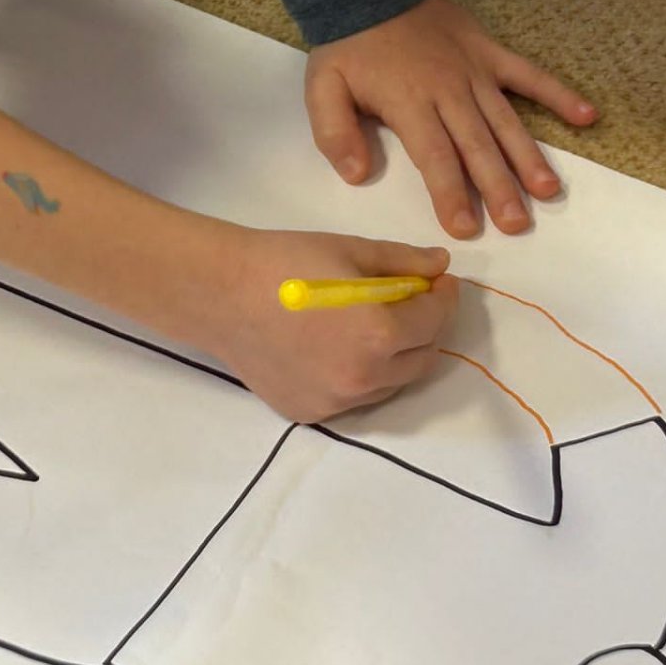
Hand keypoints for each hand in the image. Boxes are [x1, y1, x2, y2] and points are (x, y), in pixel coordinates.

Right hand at [201, 228, 457, 422]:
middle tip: (413, 300)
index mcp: (380, 336)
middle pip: (422, 358)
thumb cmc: (285, 262)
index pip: (436, 320)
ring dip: (396, 354)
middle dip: (426, 327)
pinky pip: (354, 396)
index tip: (439, 280)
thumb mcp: (351, 251)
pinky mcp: (310, 413)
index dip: (444, 296)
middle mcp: (364, 379)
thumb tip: (440, 265)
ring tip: (374, 323)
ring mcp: (336, 402)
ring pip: (391, 382)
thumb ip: (404, 261)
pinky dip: (361, 374)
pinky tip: (340, 346)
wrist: (220, 294)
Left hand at [305, 0, 595, 239]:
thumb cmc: (347, 46)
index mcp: (410, 104)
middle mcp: (449, 91)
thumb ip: (335, 134)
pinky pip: (529, 74)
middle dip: (498, 188)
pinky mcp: (490, 52)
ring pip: (506, 120)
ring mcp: (474, 71)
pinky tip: (587, 117)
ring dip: (528, 157)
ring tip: (547, 191)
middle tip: (517, 224)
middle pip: (478, 146)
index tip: (466, 228)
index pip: (435, 157)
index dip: (451, 194)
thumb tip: (357, 176)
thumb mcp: (322, 89)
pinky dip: (558, 94)